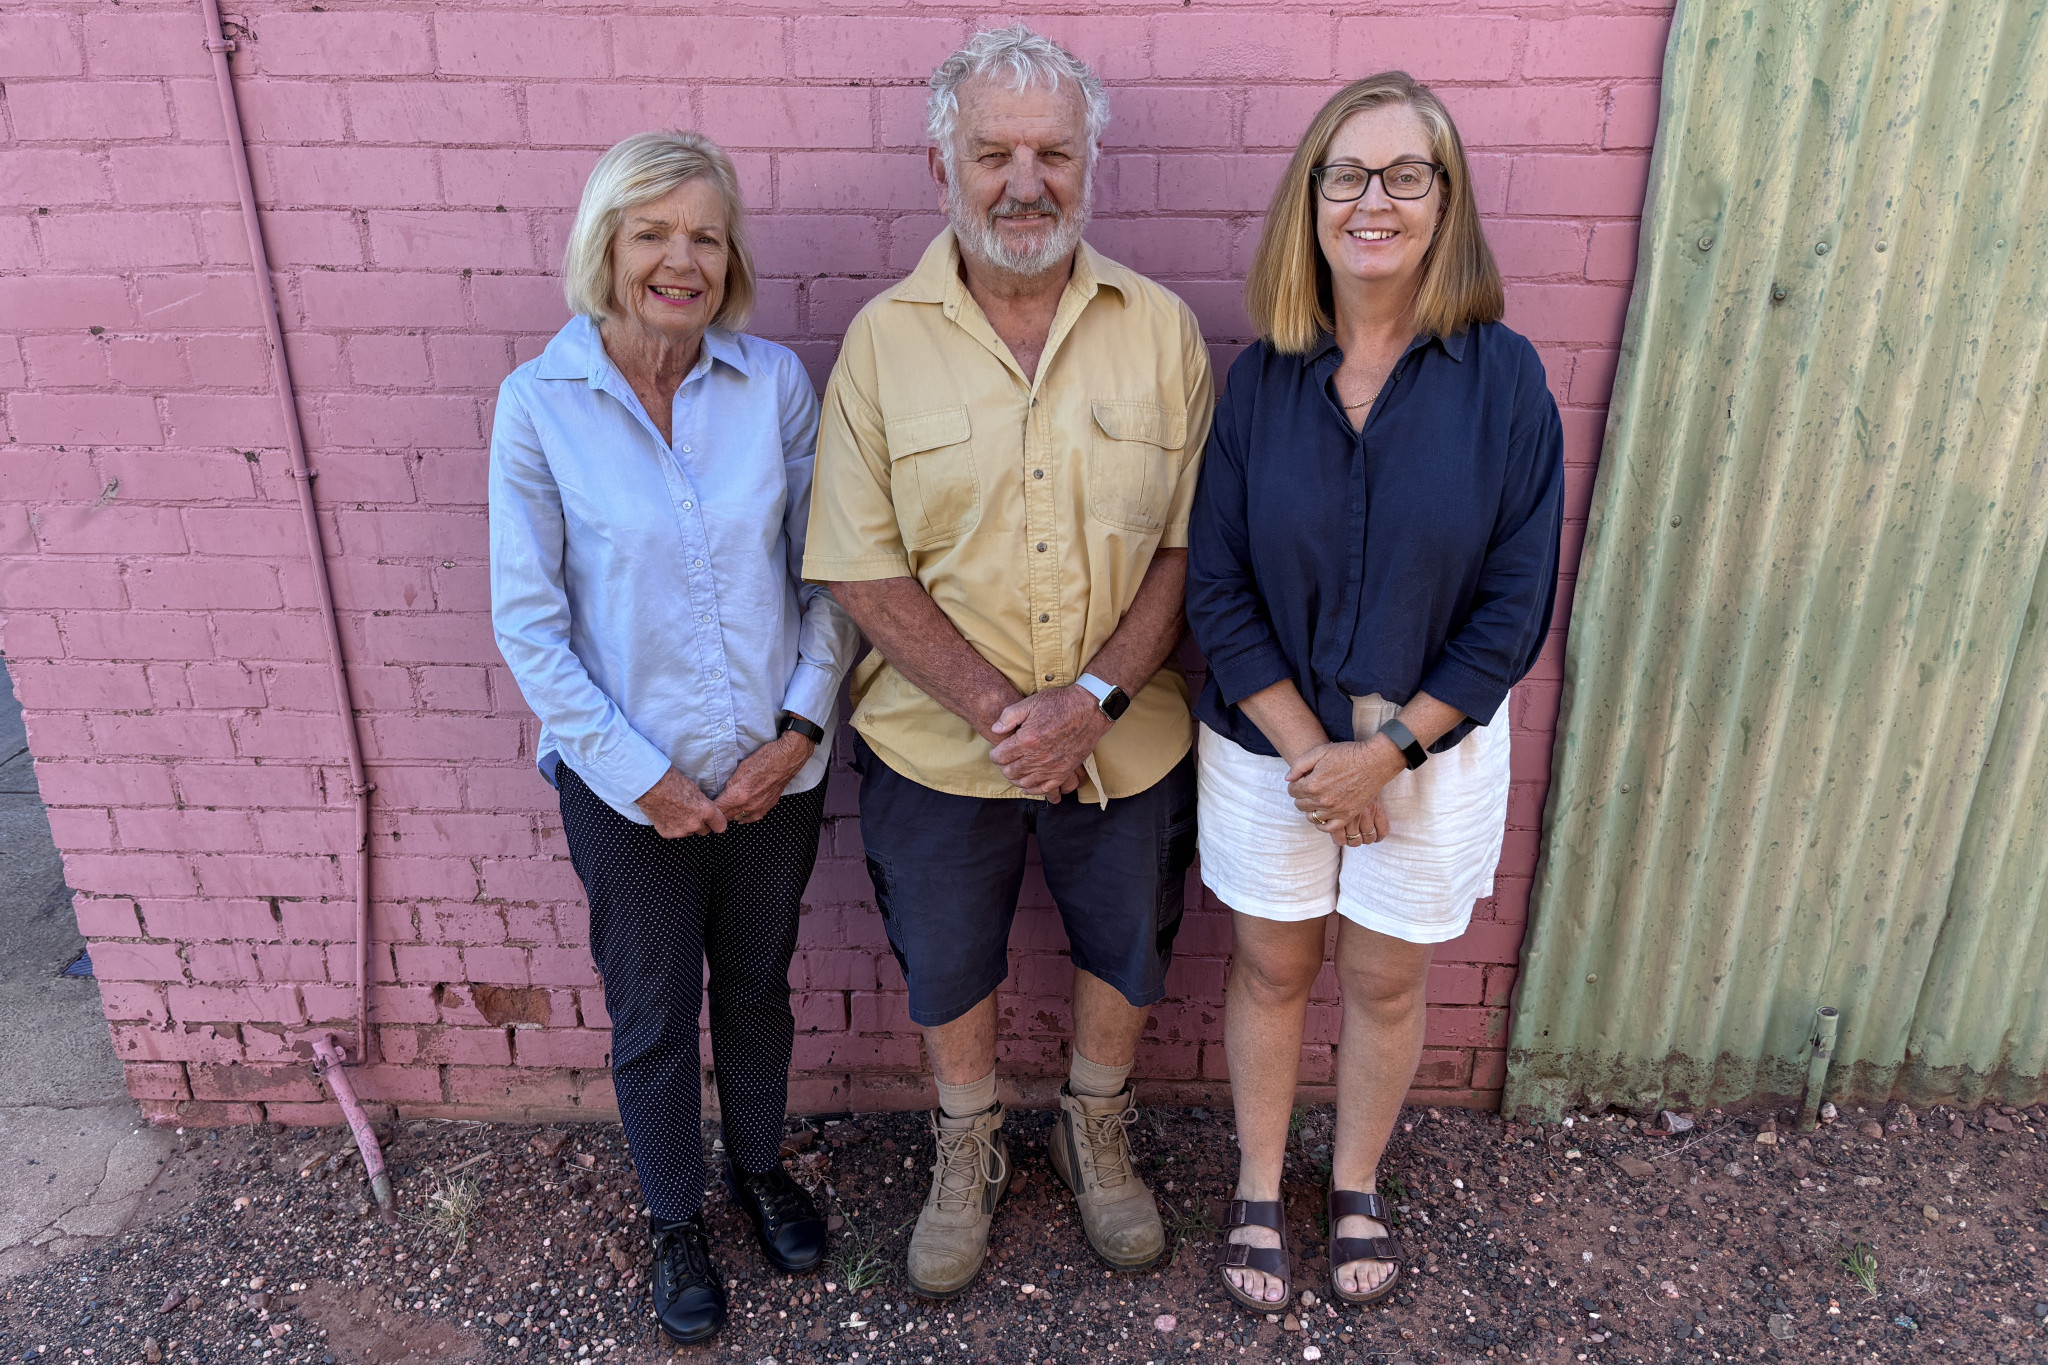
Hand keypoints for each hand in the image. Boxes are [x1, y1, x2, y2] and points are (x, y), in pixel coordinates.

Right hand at [637, 768, 728, 838]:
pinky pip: (674, 833)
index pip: (720, 826)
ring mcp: (681, 831)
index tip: (713, 821)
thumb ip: (702, 804)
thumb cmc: (673, 782)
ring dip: (685, 826)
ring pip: (689, 832)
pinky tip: (666, 814)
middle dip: (701, 824)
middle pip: (705, 831)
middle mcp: (695, 824)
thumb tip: (704, 809)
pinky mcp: (668, 833)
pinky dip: (671, 826)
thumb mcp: (695, 789)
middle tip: (692, 814)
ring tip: (676, 811)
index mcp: (706, 811)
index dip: (717, 822)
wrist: (651, 786)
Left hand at [715, 731, 814, 823]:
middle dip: (720, 813)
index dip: (710, 808)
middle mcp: (748, 805)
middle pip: (727, 817)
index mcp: (738, 795)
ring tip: (727, 810)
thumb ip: (730, 785)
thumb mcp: (740, 769)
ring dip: (732, 815)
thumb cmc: (763, 759)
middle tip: (714, 808)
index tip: (706, 805)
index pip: (718, 810)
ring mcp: (759, 808)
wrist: (786, 759)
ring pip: (739, 818)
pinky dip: (745, 817)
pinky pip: (752, 818)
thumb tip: (723, 794)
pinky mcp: (768, 806)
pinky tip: (742, 815)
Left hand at [987, 686, 1111, 799]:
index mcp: (1026, 740)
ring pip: (1024, 783)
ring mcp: (1051, 767)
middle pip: (1010, 772)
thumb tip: (995, 730)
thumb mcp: (1030, 702)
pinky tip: (1028, 786)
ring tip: (1015, 771)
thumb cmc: (1060, 703)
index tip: (998, 751)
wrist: (1090, 709)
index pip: (1000, 757)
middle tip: (1005, 760)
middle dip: (1003, 766)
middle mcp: (1037, 757)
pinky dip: (1033, 790)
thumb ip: (1008, 717)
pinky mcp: (1064, 771)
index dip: (995, 754)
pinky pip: (1045, 789)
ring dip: (1015, 778)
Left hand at [1284, 739, 1403, 843]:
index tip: (1302, 780)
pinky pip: (1329, 828)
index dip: (1295, 784)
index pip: (1292, 791)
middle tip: (1309, 788)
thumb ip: (1299, 765)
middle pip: (1300, 804)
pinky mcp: (1348, 815)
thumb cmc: (1347, 753)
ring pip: (1312, 817)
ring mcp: (1336, 810)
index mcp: (1313, 784)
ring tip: (1316, 799)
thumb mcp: (1319, 751)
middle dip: (1301, 795)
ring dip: (1310, 808)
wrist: (1374, 760)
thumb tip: (1288, 779)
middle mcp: (1322, 800)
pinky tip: (1323, 815)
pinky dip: (1322, 824)